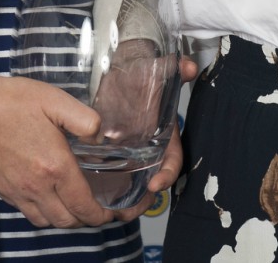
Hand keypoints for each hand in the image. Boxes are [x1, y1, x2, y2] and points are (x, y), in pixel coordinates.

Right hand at [0, 57, 113, 228]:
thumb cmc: (12, 101)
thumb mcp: (56, 100)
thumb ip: (85, 120)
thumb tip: (100, 137)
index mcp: (55, 166)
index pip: (83, 206)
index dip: (102, 215)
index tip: (111, 212)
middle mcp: (36, 186)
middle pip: (66, 221)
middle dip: (85, 219)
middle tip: (94, 207)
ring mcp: (16, 191)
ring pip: (45, 221)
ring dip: (63, 218)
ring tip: (71, 202)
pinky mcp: (1, 189)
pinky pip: (26, 212)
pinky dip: (41, 211)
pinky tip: (45, 193)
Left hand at [110, 55, 197, 220]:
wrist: (121, 69)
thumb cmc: (142, 72)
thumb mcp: (158, 69)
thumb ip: (175, 68)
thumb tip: (188, 65)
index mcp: (165, 136)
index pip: (172, 161)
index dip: (166, 175)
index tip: (154, 185)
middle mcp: (149, 149)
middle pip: (151, 182)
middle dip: (142, 201)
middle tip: (127, 211)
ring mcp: (130, 153)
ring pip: (131, 184)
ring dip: (123, 201)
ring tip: (109, 212)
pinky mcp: (110, 152)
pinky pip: (110, 176)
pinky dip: (103, 188)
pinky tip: (89, 196)